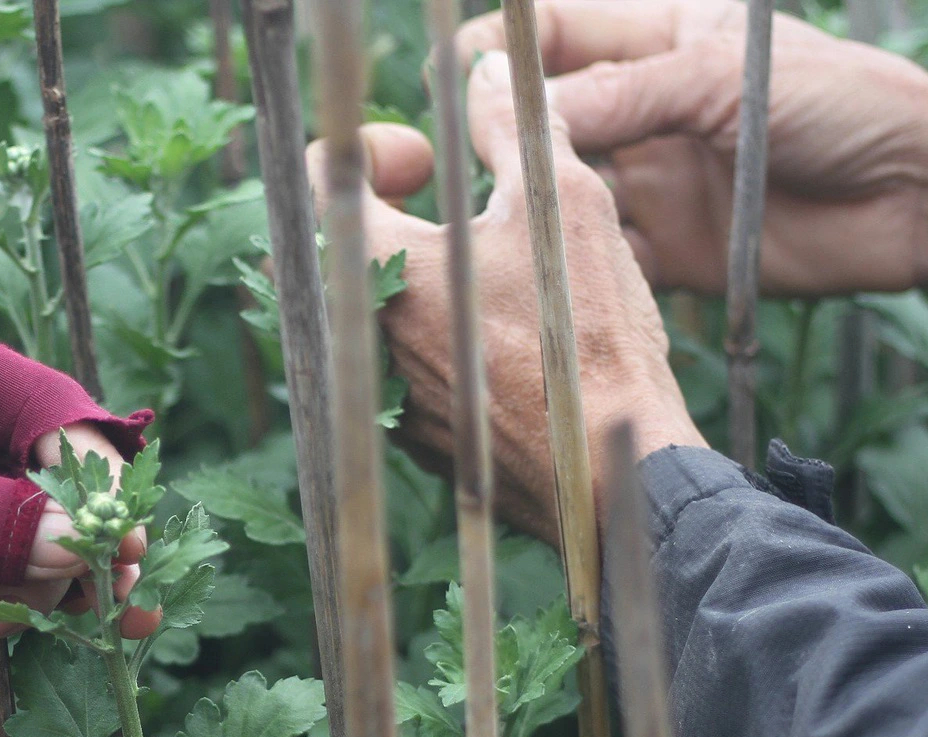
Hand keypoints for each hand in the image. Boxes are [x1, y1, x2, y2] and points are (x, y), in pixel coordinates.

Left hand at [0, 308, 153, 731]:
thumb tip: (79, 548)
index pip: (50, 409)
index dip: (95, 480)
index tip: (119, 550)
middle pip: (49, 466)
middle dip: (89, 532)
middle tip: (121, 599)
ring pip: (23, 519)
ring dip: (63, 572)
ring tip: (110, 624)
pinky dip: (18, 594)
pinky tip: (53, 630)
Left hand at [315, 58, 695, 545]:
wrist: (607, 474)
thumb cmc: (583, 335)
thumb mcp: (559, 201)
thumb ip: (510, 125)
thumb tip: (483, 71)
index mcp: (373, 269)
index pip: (320, 183)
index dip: (370, 151)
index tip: (425, 159)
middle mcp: (354, 338)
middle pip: (340, 252)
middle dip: (388, 212)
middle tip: (445, 203)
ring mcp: (379, 399)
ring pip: (372, 317)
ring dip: (416, 279)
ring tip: (484, 271)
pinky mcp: (411, 443)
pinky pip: (399, 373)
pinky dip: (434, 340)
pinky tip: (499, 339)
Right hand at [454, 0, 927, 296]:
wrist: (919, 195)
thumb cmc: (840, 105)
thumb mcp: (720, 79)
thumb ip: (620, 94)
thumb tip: (515, 107)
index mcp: (658, 38)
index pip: (551, 34)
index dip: (499, 55)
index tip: (456, 82)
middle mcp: (642, 109)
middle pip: (542, 118)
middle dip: (500, 137)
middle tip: (470, 162)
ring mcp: (650, 181)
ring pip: (560, 193)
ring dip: (531, 206)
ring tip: (500, 221)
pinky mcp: (664, 252)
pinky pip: (596, 260)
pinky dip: (569, 268)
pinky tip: (547, 273)